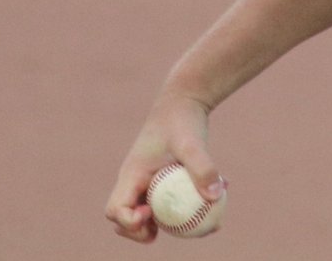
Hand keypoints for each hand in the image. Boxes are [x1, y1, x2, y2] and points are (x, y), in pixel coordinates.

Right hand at [104, 92, 223, 242]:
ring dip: (162, 223)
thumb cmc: (184, 119)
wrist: (185, 100)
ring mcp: (146, 180)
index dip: (128, 222)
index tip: (151, 216)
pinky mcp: (160, 178)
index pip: (115, 209)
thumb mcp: (193, 142)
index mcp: (132, 174)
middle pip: (123, 217)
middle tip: (163, 233)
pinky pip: (164, 200)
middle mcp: (134, 180)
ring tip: (192, 226)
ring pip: (144, 211)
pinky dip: (180, 208)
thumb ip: (203, 167)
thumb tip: (216, 196)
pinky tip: (209, 205)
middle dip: (138, 231)